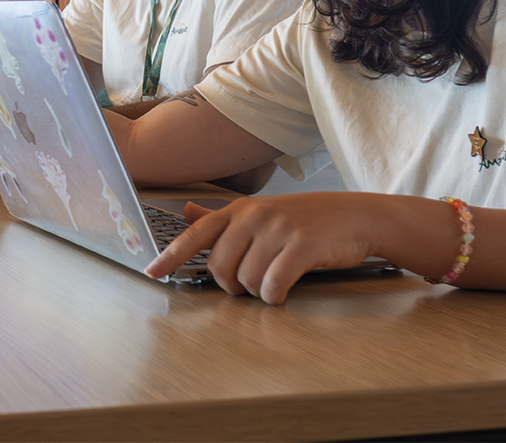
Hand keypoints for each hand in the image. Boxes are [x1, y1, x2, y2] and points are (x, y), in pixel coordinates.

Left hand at [145, 193, 373, 304]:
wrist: (355, 216)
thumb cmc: (305, 219)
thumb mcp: (262, 212)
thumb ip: (222, 218)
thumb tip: (187, 212)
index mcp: (241, 209)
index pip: (198, 233)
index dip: (171, 255)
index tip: (151, 273)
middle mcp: (255, 215)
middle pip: (220, 267)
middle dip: (232, 284)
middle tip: (252, 281)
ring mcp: (278, 228)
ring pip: (247, 281)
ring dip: (259, 291)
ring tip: (278, 276)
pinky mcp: (300, 245)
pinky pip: (272, 286)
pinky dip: (277, 296)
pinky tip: (287, 288)